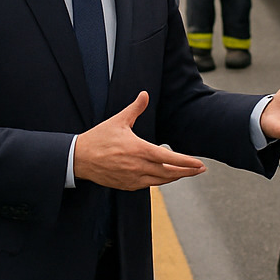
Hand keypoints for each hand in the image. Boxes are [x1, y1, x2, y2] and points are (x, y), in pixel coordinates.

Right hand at [74, 91, 207, 189]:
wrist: (79, 158)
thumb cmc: (99, 138)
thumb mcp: (118, 120)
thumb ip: (135, 108)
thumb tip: (145, 94)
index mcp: (139, 150)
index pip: (169, 158)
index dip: (186, 162)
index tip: (198, 164)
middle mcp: (138, 166)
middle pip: (169, 173)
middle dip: (187, 171)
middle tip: (200, 169)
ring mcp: (133, 178)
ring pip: (160, 181)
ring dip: (175, 177)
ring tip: (186, 173)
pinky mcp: (127, 185)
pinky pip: (149, 185)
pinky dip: (159, 181)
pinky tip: (165, 176)